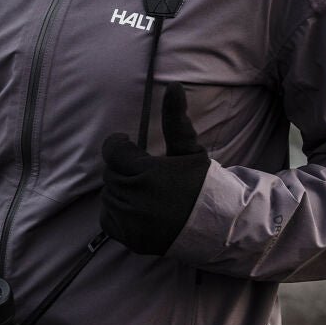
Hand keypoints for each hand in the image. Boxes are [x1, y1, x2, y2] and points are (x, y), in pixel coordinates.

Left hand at [100, 83, 209, 254]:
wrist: (217, 224)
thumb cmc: (202, 182)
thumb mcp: (188, 148)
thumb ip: (175, 118)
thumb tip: (173, 85)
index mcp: (148, 173)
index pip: (112, 151)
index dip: (119, 145)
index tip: (128, 144)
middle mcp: (136, 199)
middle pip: (110, 173)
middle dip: (123, 168)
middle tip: (142, 170)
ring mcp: (132, 222)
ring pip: (108, 196)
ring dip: (121, 188)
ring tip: (143, 189)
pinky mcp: (130, 238)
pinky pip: (108, 218)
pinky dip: (117, 211)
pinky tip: (137, 207)